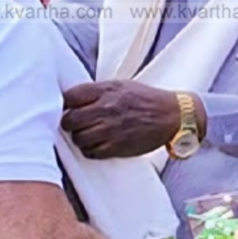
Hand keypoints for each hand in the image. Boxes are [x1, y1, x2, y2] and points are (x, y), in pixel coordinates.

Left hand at [61, 81, 204, 158]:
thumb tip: (72, 100)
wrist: (172, 115)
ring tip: (88, 134)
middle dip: (69, 123)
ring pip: (78, 138)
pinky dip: (90, 150)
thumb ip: (97, 92)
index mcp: (106, 90)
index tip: (68, 107)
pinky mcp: (117, 147)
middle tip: (76, 124)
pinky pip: (90, 152)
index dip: (65, 103)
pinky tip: (97, 144)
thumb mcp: (121, 86)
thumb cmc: (146, 99)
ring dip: (80, 138)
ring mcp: (110, 129)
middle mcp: (106, 108)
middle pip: (69, 120)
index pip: (70, 97)